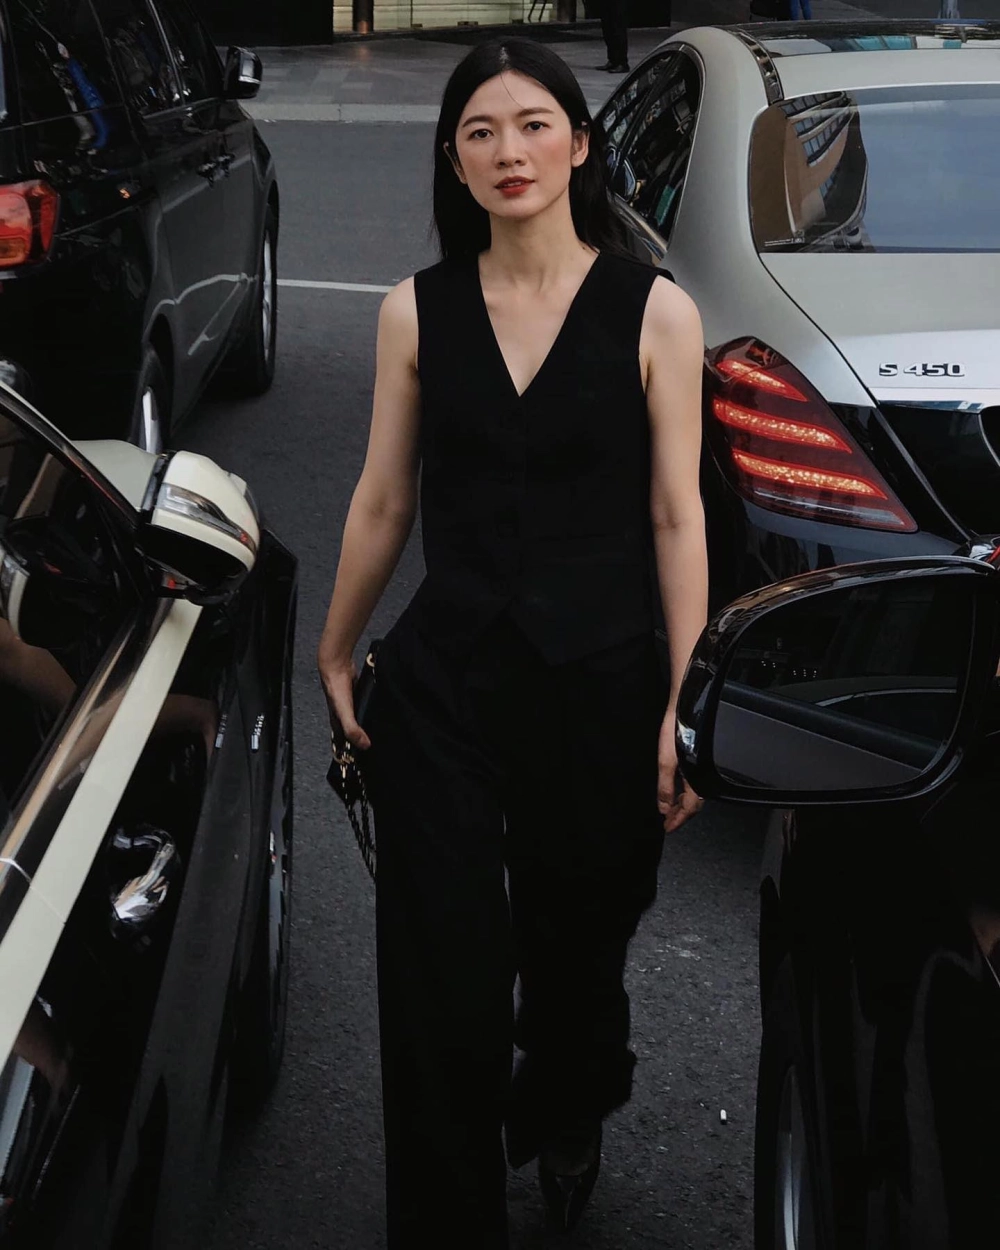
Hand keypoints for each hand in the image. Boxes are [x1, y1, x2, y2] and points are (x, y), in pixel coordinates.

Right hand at [319, 654, 370, 751]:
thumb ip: (353, 729)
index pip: (342, 742)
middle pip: (350, 733)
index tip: (358, 762)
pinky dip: (368, 712)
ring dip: (364, 727)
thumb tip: (365, 745)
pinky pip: (363, 708)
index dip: (348, 752)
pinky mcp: (357, 696)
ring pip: (357, 720)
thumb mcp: (345, 713)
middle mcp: (342, 716)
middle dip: (358, 741)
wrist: (336, 666)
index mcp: (337, 723)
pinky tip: (377, 714)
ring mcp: (350, 706)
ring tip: (376, 735)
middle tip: (371, 750)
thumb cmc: (336, 689)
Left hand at [657, 710, 702, 833]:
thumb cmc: (677, 728)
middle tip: (668, 821)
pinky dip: (683, 790)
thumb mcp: (665, 761)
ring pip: (694, 792)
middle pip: (693, 803)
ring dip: (681, 803)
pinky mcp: (696, 756)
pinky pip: (692, 781)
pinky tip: (675, 788)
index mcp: (696, 777)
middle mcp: (702, 773)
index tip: (667, 827)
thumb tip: (663, 806)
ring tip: (669, 808)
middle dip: (680, 814)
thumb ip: (665, 786)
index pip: (689, 808)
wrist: (685, 705)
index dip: (678, 820)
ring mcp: (699, 765)